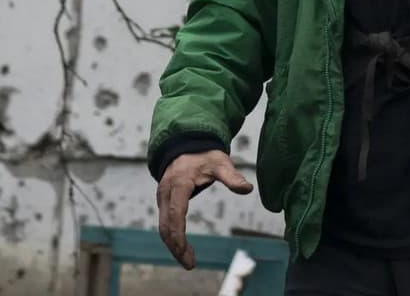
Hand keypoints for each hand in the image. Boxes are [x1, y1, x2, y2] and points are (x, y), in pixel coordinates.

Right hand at [157, 149, 252, 268]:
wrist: (186, 145)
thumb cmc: (205, 155)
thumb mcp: (220, 162)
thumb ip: (232, 176)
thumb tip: (247, 189)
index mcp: (179, 183)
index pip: (175, 213)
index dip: (179, 234)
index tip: (185, 251)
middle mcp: (166, 192)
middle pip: (165, 226)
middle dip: (176, 247)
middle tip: (190, 264)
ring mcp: (162, 197)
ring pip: (163, 227)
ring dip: (173, 246)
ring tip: (188, 261)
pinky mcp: (163, 201)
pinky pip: (164, 223)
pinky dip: (172, 238)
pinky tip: (182, 249)